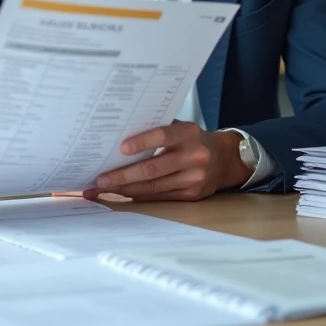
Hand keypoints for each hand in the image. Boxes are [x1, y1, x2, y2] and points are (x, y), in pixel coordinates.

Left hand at [83, 122, 251, 201]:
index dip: (141, 142)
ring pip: (153, 187)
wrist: (225, 159)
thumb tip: (117, 135)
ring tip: (102, 189)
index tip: (120, 149)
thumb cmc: (193, 140)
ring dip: (125, 189)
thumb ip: (156, 129)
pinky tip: (122, 193)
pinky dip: (138, 196)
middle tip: (100, 179)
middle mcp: (193, 156)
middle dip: (122, 176)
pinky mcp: (191, 195)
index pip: (162, 136)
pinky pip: (159, 197)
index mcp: (188, 134)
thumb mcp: (181, 128)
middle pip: (152, 169)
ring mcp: (193, 178)